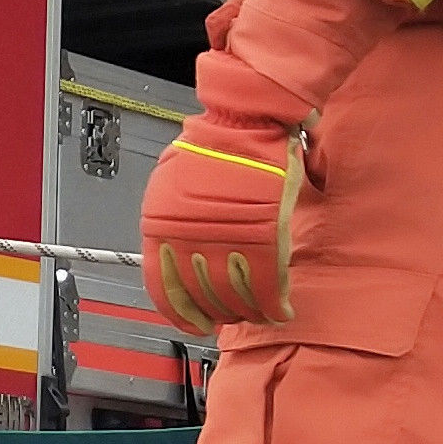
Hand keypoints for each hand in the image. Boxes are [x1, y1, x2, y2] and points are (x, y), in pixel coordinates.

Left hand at [138, 81, 307, 339]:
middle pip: (203, 297)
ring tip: (258, 314)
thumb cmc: (210, 142)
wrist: (244, 118)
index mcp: (161, 227)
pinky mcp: (265, 234)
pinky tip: (281, 309)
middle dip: (221, 314)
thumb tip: (176, 250)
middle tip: (232, 318)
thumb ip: (172, 220)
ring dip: (249, 312)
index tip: (193, 324)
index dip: (181, 313)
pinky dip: (275, 303)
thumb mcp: (169, 182)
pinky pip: (267, 284)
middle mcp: (190, 238)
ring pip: (236, 296)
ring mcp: (228, 238)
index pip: (164, 287)